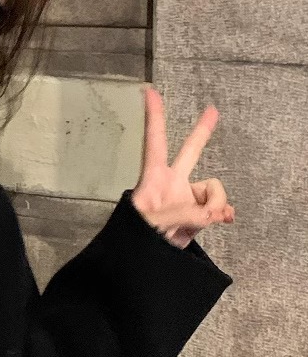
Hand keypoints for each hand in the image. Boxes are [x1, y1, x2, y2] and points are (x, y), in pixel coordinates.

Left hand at [131, 86, 234, 249]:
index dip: (153, 117)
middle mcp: (171, 184)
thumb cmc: (132, 239)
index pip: (153, 142)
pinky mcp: (196, 217)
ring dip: (216, 203)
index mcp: (153, 179)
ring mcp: (185, 200)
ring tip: (207, 221)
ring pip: (213, 189)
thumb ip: (181, 214)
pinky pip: (218, 208)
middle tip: (212, 110)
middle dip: (202, 132)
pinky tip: (225, 219)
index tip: (148, 91)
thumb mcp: (150, 225)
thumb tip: (210, 213)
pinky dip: (223, 212)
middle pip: (190, 152)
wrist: (138, 265)